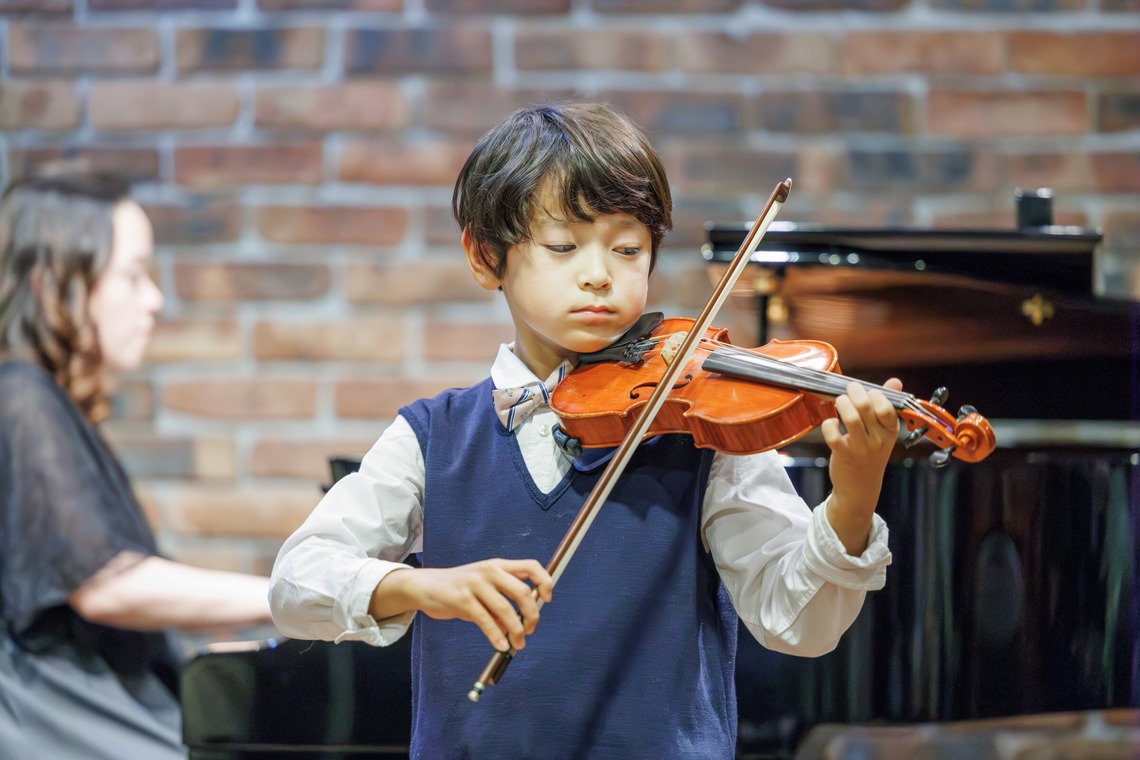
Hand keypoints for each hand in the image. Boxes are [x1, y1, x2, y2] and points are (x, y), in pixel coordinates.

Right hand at [370, 558, 552, 651]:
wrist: (425, 586)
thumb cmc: (459, 589)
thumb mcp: (483, 589)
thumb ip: (502, 603)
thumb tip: (519, 628)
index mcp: (498, 565)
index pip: (531, 566)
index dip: (544, 582)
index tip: (548, 599)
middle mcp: (489, 570)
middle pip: (522, 591)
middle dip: (532, 614)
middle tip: (530, 630)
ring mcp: (475, 583)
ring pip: (505, 609)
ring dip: (515, 630)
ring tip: (517, 644)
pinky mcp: (462, 599)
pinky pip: (486, 620)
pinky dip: (496, 636)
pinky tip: (500, 645)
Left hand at [821, 378, 901, 554]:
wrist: (860, 488)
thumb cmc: (870, 455)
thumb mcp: (883, 433)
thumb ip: (887, 406)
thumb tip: (896, 381)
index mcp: (890, 432)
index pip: (887, 407)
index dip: (875, 394)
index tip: (867, 392)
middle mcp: (878, 440)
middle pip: (866, 407)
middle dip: (855, 392)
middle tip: (849, 390)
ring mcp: (861, 448)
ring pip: (851, 418)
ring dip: (842, 404)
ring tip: (840, 402)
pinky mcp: (844, 454)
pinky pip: (833, 435)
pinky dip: (829, 424)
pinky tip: (831, 423)